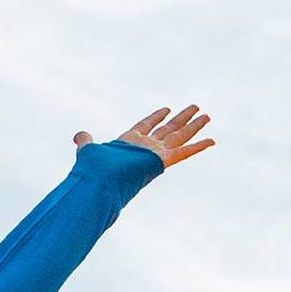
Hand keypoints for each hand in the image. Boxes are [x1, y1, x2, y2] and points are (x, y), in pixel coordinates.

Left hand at [73, 105, 213, 168]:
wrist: (101, 182)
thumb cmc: (94, 169)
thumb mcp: (89, 150)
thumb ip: (85, 141)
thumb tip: (78, 135)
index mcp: (130, 142)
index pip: (145, 126)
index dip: (154, 117)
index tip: (165, 109)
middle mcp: (145, 148)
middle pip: (167, 128)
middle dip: (181, 119)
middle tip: (196, 108)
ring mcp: (155, 154)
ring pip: (179, 136)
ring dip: (193, 126)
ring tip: (207, 116)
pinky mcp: (162, 161)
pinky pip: (184, 152)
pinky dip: (198, 147)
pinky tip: (212, 141)